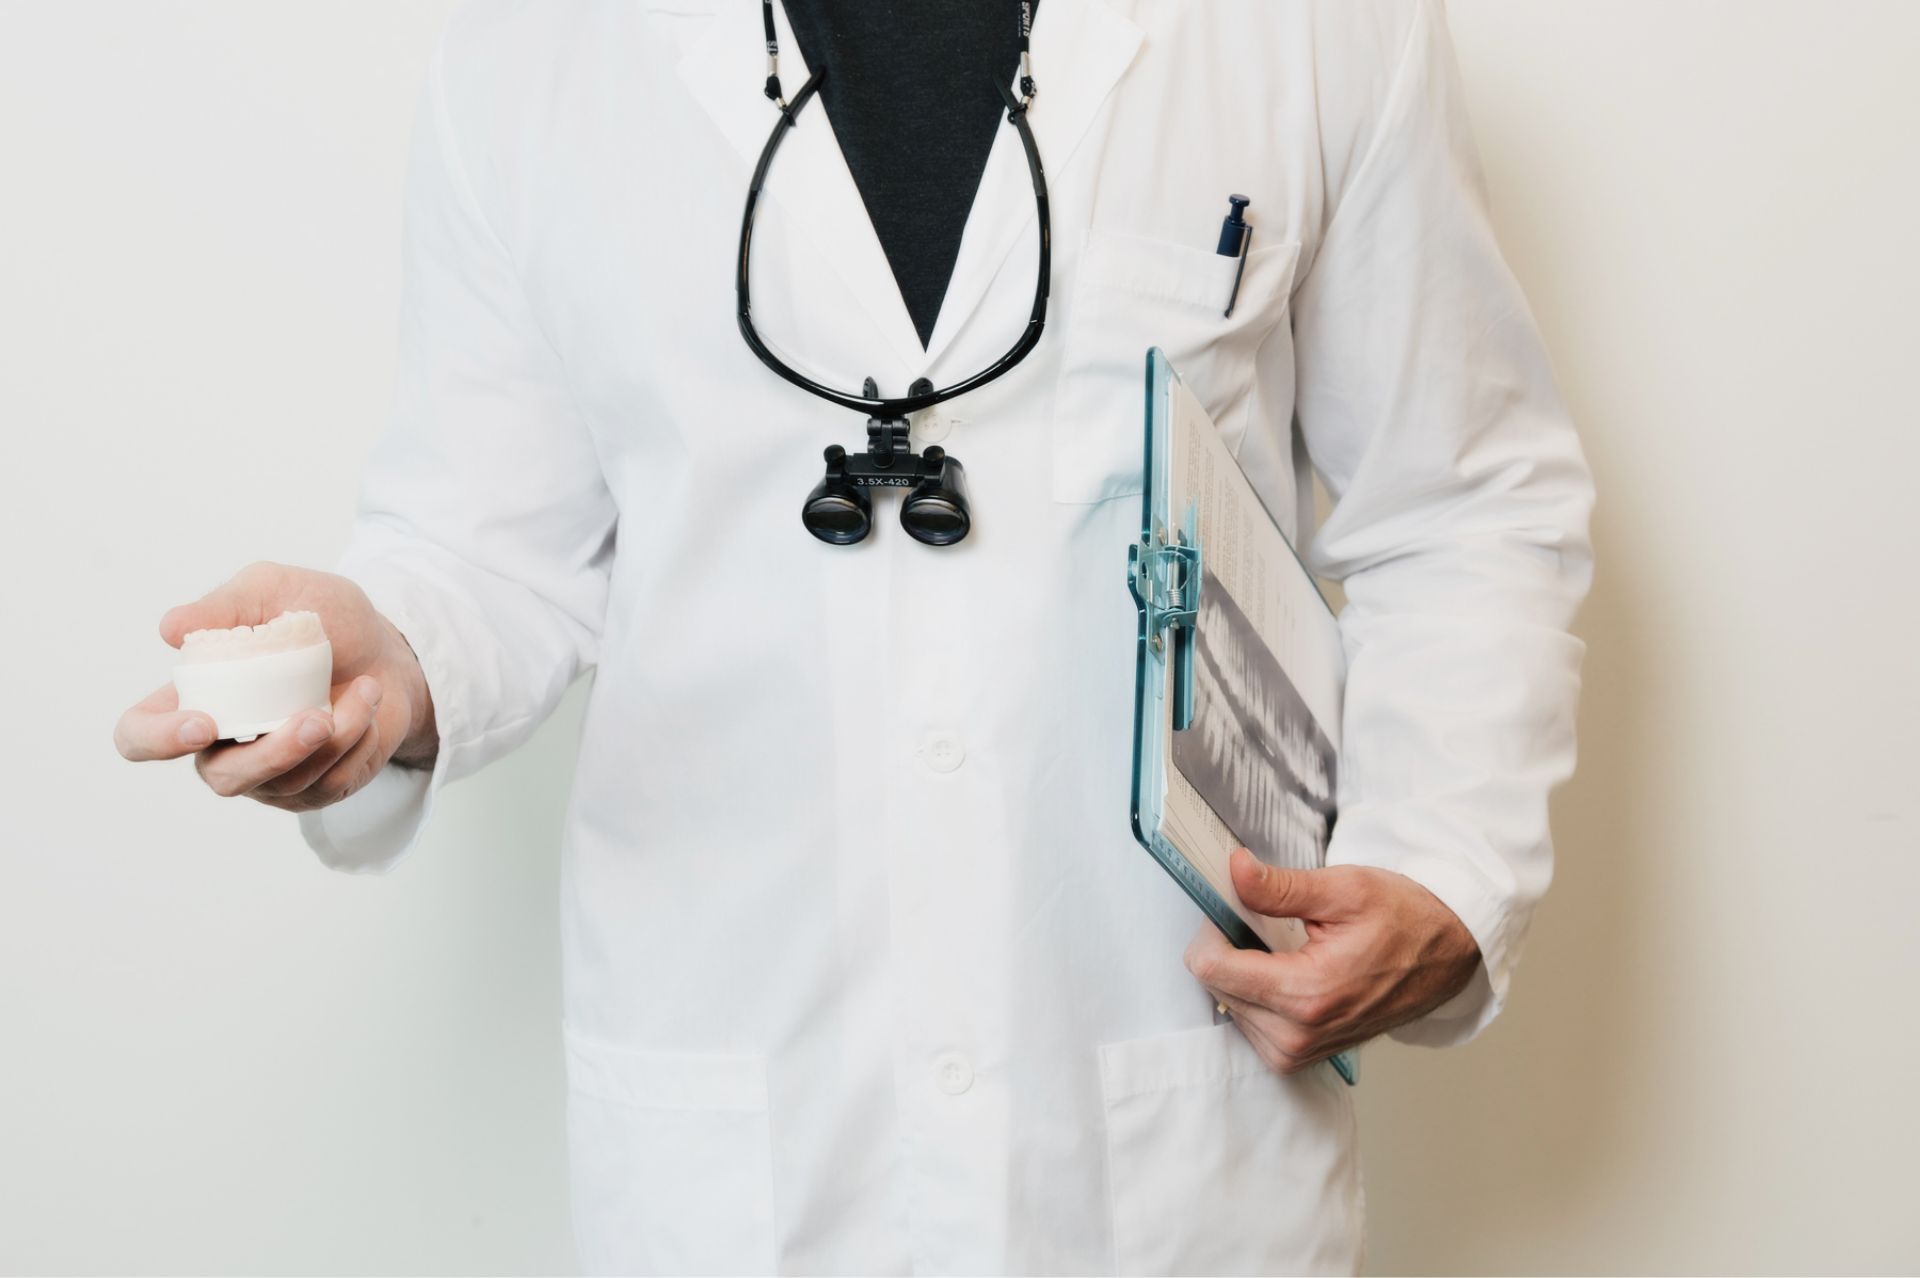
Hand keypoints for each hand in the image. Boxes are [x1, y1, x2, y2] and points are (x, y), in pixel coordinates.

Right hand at [114, 561, 436, 811]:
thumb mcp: (277, 590)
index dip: (157, 740)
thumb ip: (225, 605)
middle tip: (315, 720)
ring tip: (364, 688)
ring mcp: (271, 773)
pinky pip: (331, 782)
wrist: (390, 649)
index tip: (203, 723)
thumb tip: (170, 629)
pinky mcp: (316, 787)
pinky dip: (358, 739)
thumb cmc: (324, 619)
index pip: (140, 736)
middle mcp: (225, 744)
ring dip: (334, 736)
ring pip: (286, 781)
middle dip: (272, 755)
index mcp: (197, 697)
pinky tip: (369, 703)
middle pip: (220, 779)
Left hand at [1184, 848, 1480, 1073]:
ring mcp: (1300, 1051)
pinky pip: (1250, 1024)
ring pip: (1229, 1005)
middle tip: (1264, 923)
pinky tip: (1286, 971)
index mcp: (1307, 993)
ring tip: (1285, 948)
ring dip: (1243, 973)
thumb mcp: (1344, 889)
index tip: (1230, 907)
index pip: (1211, 967)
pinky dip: (1256, 995)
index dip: (1211, 929)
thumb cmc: (1404, 920)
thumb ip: (1280, 887)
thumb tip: (1235, 871)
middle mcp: (1299, 1034)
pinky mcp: (1300, 1057)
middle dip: (1228, 949)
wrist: (1445, 955)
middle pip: (1216, 986)